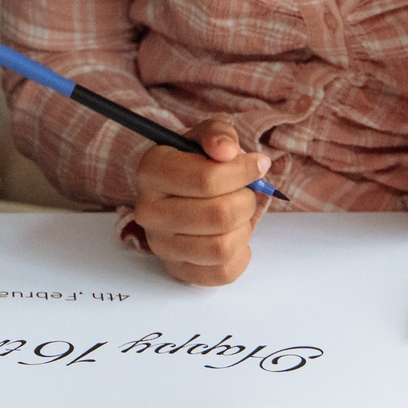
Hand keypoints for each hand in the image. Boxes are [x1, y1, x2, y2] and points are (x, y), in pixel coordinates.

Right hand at [131, 117, 268, 286]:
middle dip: (246, 202)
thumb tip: (227, 151)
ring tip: (239, 215)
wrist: (180, 194)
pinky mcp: (177, 270)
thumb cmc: (195, 163)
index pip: (207, 179)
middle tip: (247, 193)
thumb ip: (218, 134)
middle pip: (219, 216)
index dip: (243, 172)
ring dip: (244, 229)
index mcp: (151, 171)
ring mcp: (160, 245)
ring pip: (222, 248)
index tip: (259, 165)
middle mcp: (148, 211)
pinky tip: (234, 235)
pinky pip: (223, 273)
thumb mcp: (205, 138)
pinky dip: (240, 254)